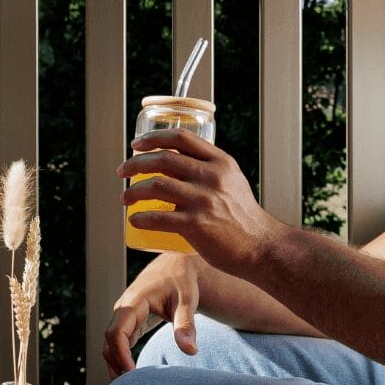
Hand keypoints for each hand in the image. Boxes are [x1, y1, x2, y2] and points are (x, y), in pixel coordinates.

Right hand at [102, 253, 203, 377]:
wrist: (176, 265)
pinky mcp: (129, 322)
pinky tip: (132, 377)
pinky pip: (119, 343)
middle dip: (115, 364)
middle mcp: (123, 309)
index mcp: (133, 302)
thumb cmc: (182, 281)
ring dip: (116, 364)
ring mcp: (124, 316)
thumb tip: (191, 351)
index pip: (116, 332)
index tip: (132, 375)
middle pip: (109, 341)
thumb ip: (186, 325)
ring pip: (111, 344)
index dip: (120, 355)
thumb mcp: (187, 301)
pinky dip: (122, 359)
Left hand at [116, 130, 283, 274]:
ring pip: (156, 185)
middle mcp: (212, 176)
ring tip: (125, 199)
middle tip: (123, 172)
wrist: (261, 247)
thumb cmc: (243, 217)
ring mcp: (204, 200)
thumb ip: (209, 171)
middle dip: (136, 163)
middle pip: (163, 159)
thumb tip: (176, 166)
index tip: (137, 144)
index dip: (154, 138)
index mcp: (220, 162)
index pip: (181, 137)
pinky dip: (141, 218)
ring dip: (133, 191)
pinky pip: (159, 217)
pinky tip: (134, 220)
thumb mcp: (232, 182)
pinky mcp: (197, 225)